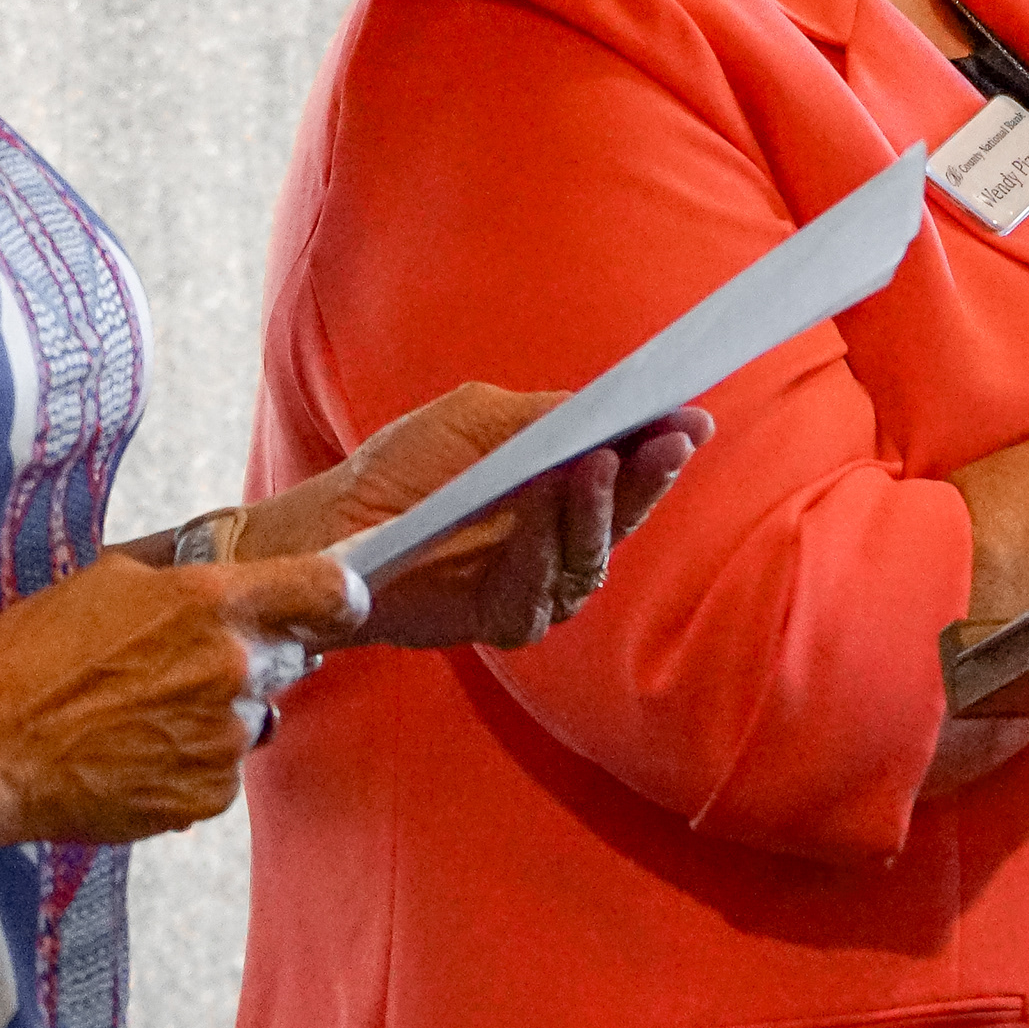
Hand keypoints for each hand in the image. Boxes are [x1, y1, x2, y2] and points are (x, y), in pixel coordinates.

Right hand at [0, 549, 365, 846]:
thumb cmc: (32, 656)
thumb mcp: (107, 579)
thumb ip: (186, 574)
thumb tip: (233, 570)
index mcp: (213, 602)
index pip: (330, 590)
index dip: (337, 596)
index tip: (334, 604)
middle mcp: (232, 670)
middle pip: (290, 659)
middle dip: (254, 659)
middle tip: (182, 667)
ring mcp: (222, 739)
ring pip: (254, 719)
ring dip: (218, 715)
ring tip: (142, 714)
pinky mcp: (205, 797)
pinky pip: (223, 773)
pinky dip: (193, 765)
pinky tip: (137, 753)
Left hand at [247, 380, 714, 650]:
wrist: (336, 526)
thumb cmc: (410, 467)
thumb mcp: (481, 420)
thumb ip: (545, 417)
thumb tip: (610, 407)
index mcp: (568, 486)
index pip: (632, 469)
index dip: (664, 446)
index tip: (691, 419)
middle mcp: (566, 539)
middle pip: (625, 516)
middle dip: (646, 478)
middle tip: (661, 443)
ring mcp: (541, 584)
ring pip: (588, 558)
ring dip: (592, 512)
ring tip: (593, 465)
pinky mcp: (507, 620)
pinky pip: (536, 593)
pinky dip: (536, 554)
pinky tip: (533, 523)